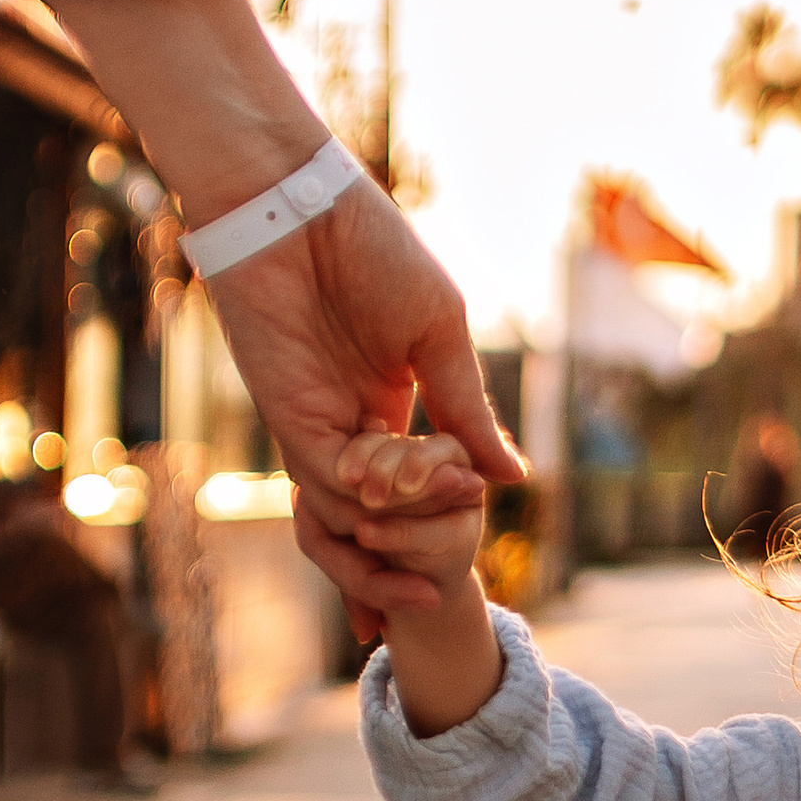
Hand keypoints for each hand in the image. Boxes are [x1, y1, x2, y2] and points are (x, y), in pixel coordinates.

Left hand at [42, 0, 523, 579]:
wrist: (294, 204)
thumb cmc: (372, 247)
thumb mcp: (440, 335)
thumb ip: (469, 410)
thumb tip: (513, 479)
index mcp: (393, 402)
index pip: (420, 485)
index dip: (444, 519)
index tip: (470, 536)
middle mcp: (353, 424)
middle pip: (378, 518)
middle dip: (403, 560)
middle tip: (433, 596)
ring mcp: (317, 424)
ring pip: (349, 514)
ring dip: (384, 542)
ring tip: (421, 568)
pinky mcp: (287, 417)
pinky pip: (324, 481)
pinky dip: (358, 502)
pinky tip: (393, 499)